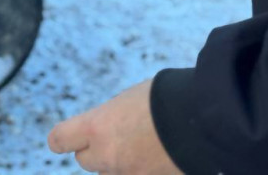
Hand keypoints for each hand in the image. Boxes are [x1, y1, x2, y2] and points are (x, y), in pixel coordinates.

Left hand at [48, 79, 180, 174]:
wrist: (206, 118)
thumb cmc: (167, 99)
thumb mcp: (128, 101)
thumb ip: (110, 119)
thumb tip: (107, 127)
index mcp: (97, 126)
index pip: (60, 139)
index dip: (62, 139)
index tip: (64, 139)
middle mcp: (108, 156)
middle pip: (85, 161)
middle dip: (95, 151)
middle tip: (114, 139)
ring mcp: (131, 174)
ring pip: (111, 174)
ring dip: (119, 165)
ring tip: (139, 147)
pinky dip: (142, 170)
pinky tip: (156, 158)